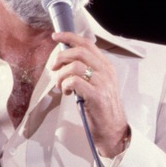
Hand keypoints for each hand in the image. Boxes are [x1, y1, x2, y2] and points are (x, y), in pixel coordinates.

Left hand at [51, 32, 128, 157]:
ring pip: (75, 66)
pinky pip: (74, 81)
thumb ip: (86, 70)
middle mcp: (106, 72)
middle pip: (80, 51)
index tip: (56, 36)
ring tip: (60, 85)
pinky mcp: (97, 96)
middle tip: (54, 67)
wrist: (112, 130)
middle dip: (61, 56)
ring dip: (62, 75)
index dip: (70, 37)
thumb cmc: (101, 108)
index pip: (87, 44)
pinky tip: (67, 92)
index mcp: (106, 66)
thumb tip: (65, 59)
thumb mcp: (96, 84)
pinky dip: (65, 85)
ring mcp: (103, 83)